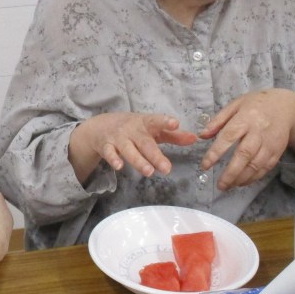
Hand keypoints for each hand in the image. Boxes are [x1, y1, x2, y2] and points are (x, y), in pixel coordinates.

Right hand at [70, 112, 197, 182]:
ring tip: (149, 172)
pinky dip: (114, 159)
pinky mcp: (106, 146)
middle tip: (167, 169)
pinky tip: (119, 167)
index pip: (156, 121)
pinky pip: (110, 153)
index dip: (165, 122)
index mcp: (145, 123)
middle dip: (155, 155)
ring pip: (128, 150)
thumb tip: (194, 139)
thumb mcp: (152, 129)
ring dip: (138, 161)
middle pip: (145, 143)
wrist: (100, 126)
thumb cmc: (133, 129)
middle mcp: (132, 130)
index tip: (175, 124)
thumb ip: (173, 135)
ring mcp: (118, 138)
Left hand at [199, 89, 294, 189]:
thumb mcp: (235, 105)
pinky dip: (254, 178)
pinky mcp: (277, 151)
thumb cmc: (256, 105)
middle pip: (244, 155)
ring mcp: (269, 143)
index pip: (228, 137)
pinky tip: (243, 182)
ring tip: (229, 186)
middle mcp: (258, 132)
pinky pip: (266, 168)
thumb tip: (202, 135)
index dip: (216, 153)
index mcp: (245, 118)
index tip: (205, 165)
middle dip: (231, 173)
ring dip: (242, 178)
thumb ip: (218, 121)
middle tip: (220, 185)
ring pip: (256, 165)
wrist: (287, 106)